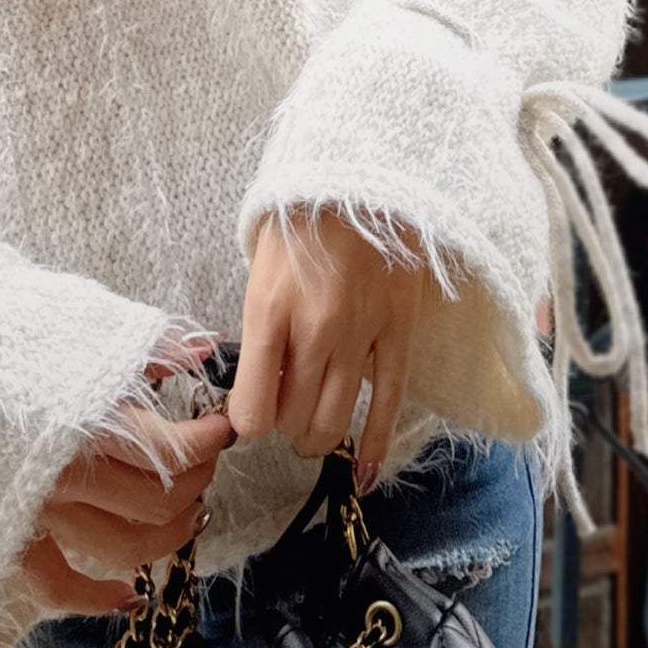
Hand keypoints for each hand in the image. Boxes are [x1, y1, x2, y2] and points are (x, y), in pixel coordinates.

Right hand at [20, 351, 237, 616]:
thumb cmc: (0, 332)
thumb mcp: (78, 327)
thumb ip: (145, 346)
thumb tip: (199, 351)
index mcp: (86, 416)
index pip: (171, 449)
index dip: (208, 442)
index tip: (223, 426)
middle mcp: (65, 470)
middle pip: (156, 500)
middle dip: (195, 481)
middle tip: (205, 459)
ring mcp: (37, 509)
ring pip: (123, 546)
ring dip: (167, 536)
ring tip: (188, 512)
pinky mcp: (9, 533)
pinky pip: (59, 583)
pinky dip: (98, 596)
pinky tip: (130, 594)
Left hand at [226, 210, 424, 491]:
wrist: (354, 180)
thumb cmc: (297, 226)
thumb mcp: (259, 273)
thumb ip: (260, 332)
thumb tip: (258, 389)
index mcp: (268, 312)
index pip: (252, 410)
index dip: (249, 424)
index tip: (252, 415)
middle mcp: (313, 331)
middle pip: (294, 420)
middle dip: (285, 428)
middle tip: (286, 415)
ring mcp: (360, 334)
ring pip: (336, 421)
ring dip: (320, 436)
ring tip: (314, 429)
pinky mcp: (398, 332)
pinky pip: (388, 403)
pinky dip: (376, 443)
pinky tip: (365, 467)